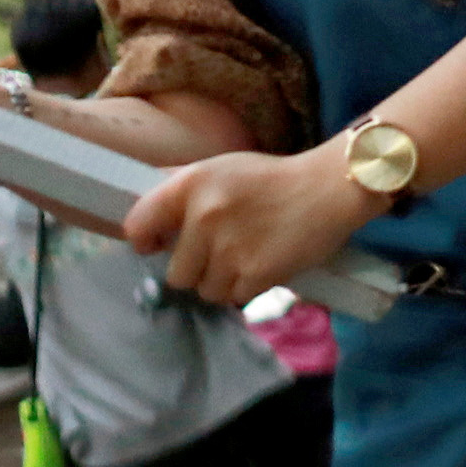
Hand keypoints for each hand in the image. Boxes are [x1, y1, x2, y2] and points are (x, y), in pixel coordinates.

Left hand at [121, 145, 369, 306]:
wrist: (326, 189)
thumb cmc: (271, 179)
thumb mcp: (221, 168)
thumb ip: (182, 188)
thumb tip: (143, 214)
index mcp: (191, 184)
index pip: (139, 224)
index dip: (145, 240)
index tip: (157, 244)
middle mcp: (204, 216)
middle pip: (176, 273)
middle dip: (196, 269)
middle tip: (220, 252)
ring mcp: (229, 248)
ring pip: (205, 291)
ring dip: (222, 282)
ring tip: (245, 256)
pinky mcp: (255, 274)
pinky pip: (234, 298)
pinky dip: (246, 288)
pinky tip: (262, 264)